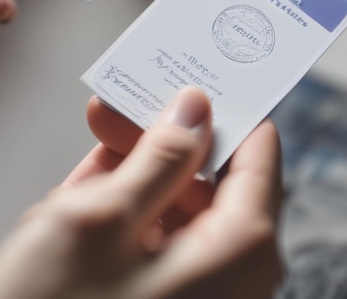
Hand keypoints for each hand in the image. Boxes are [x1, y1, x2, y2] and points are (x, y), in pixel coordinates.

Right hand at [0, 87, 282, 298]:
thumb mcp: (103, 219)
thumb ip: (159, 156)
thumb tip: (196, 108)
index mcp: (240, 252)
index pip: (258, 153)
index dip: (228, 107)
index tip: (199, 71)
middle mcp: (229, 274)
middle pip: (209, 175)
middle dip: (161, 135)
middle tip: (122, 100)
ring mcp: (192, 288)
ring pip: (174, 201)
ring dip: (133, 165)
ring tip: (96, 133)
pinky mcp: (156, 296)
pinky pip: (151, 234)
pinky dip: (121, 203)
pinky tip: (87, 180)